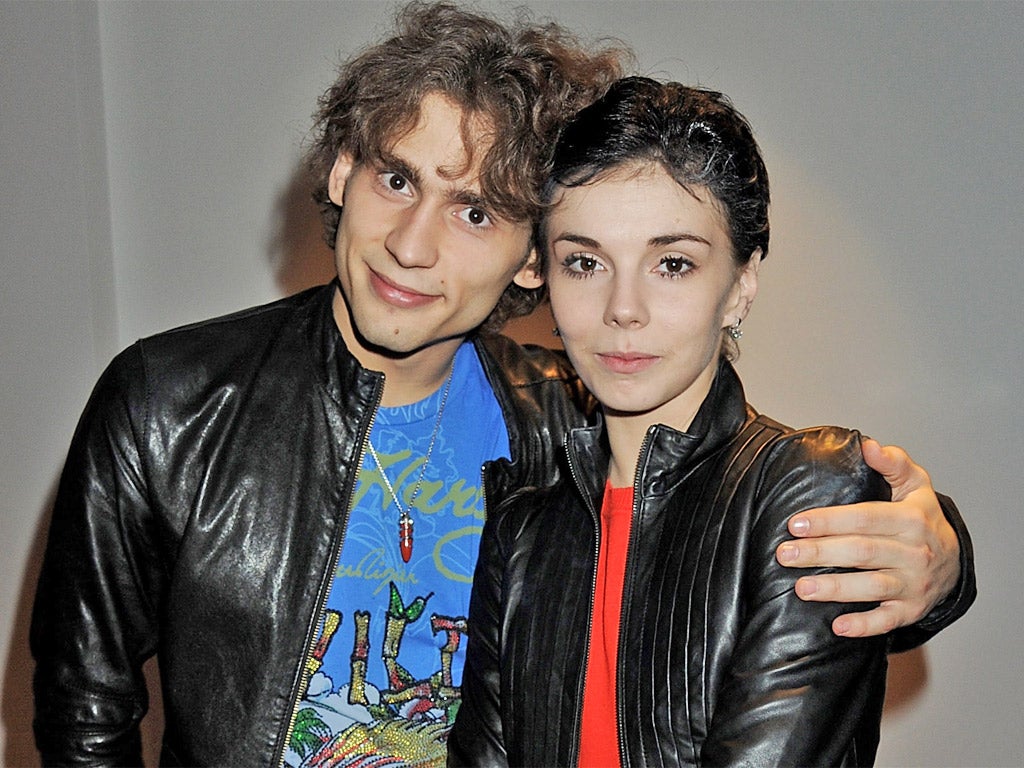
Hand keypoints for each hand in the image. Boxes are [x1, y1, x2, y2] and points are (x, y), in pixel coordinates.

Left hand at [775, 438, 959, 637]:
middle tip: (785, 554)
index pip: (865, 518)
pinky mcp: (911, 609)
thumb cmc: (922, 517)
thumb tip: (868, 445)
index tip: (796, 524)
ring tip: (801, 588)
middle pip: (862, 552)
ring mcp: (913, 584)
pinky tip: (838, 626)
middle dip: (820, 553)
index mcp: (910, 519)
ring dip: (835, 589)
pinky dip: (864, 625)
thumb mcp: (915, 484)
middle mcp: (914, 552)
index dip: (829, 521)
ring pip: (872, 587)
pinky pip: (888, 621)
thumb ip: (893, 462)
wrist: (955, 560)